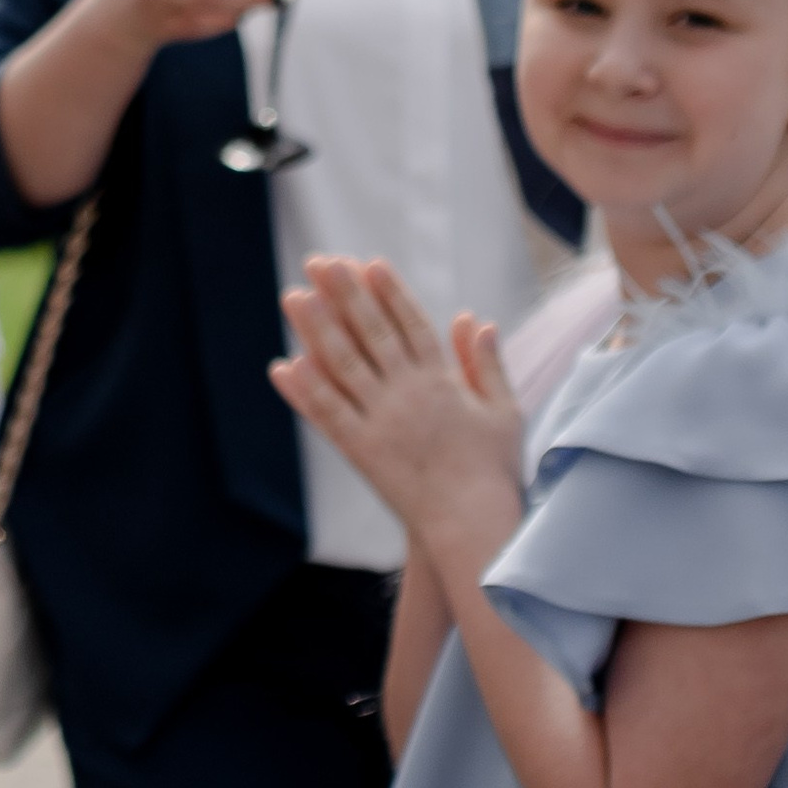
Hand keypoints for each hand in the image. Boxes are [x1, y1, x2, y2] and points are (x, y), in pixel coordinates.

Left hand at [270, 257, 522, 549]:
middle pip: (370, 333)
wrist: (473, 526)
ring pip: (342, 365)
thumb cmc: (493, 471)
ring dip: (315, 329)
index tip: (369, 263)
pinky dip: (305, 390)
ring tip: (293, 296)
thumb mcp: (503, 412)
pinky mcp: (362, 451)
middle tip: (320, 261)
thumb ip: (488, 364)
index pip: (412, 325)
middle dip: (344, 294)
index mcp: (441, 382)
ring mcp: (381, 421)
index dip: (390, 292)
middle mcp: (407, 393)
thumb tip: (476, 318)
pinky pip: (328, 414)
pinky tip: (284, 366)